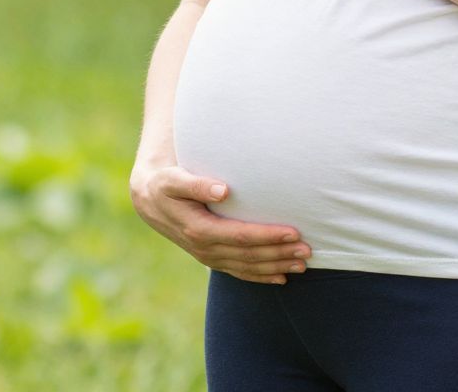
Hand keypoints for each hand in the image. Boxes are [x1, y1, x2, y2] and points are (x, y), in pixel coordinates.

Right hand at [129, 160, 312, 283]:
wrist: (150, 201)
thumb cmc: (166, 184)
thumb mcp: (174, 180)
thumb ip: (196, 184)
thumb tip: (223, 190)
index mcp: (198, 229)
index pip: (240, 236)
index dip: (267, 236)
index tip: (292, 232)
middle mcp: (205, 248)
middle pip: (249, 255)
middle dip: (279, 254)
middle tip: (308, 250)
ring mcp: (208, 256)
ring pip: (247, 267)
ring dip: (276, 266)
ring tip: (303, 264)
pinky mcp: (212, 258)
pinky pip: (239, 272)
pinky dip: (261, 276)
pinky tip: (281, 277)